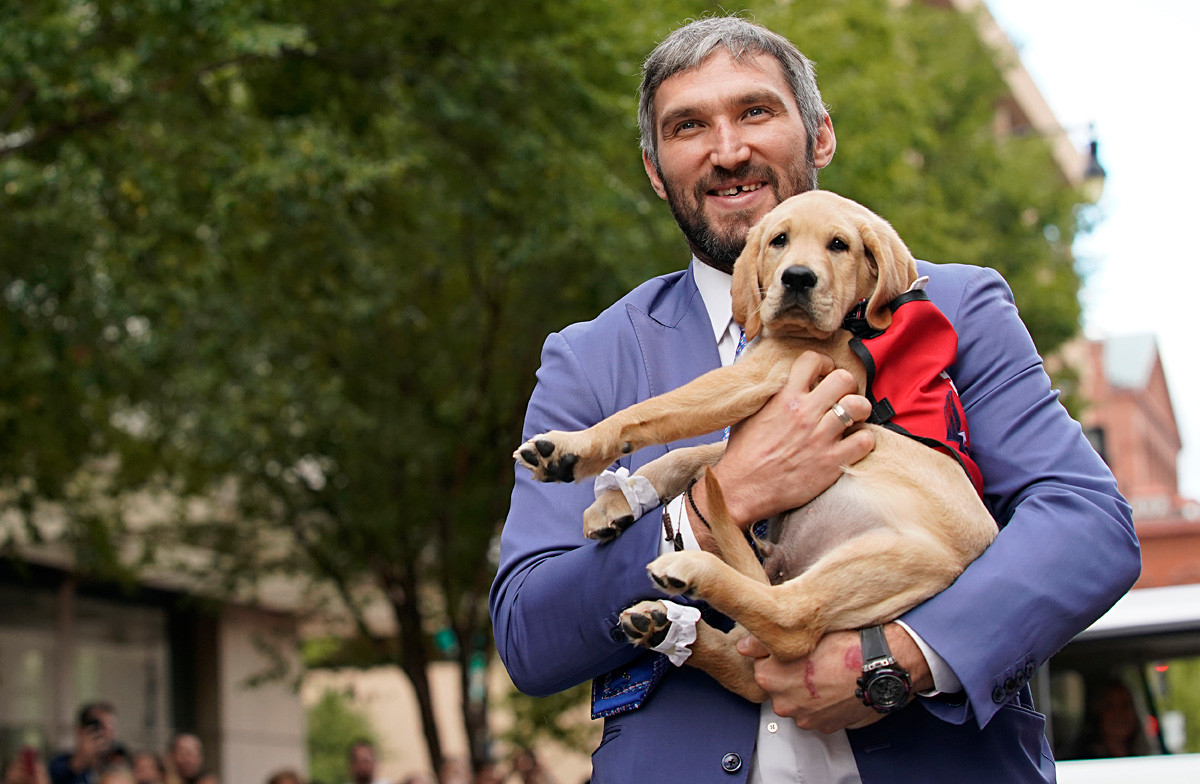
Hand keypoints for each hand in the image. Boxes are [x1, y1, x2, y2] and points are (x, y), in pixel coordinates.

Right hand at [700, 351, 873, 529]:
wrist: (741, 489)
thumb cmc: (743, 455)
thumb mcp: (749, 414)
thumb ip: (770, 395)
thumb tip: (782, 383)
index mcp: (784, 398)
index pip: (812, 360)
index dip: (824, 364)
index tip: (825, 373)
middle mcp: (804, 414)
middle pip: (843, 379)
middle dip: (846, 385)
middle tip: (842, 395)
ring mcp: (820, 438)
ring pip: (859, 406)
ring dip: (860, 410)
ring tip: (853, 417)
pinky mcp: (831, 462)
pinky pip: (864, 440)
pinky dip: (863, 440)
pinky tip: (853, 443)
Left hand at [736, 624, 932, 732]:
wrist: (883, 665)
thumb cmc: (847, 644)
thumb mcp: (803, 633)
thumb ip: (764, 642)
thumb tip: (743, 645)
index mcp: (770, 676)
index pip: (761, 663)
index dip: (778, 653)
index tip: (796, 648)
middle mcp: (783, 702)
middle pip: (777, 684)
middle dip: (790, 673)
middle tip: (813, 659)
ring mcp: (805, 718)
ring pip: (797, 700)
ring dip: (806, 690)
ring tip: (827, 671)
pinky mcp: (825, 727)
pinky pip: (815, 713)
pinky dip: (822, 703)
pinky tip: (836, 686)